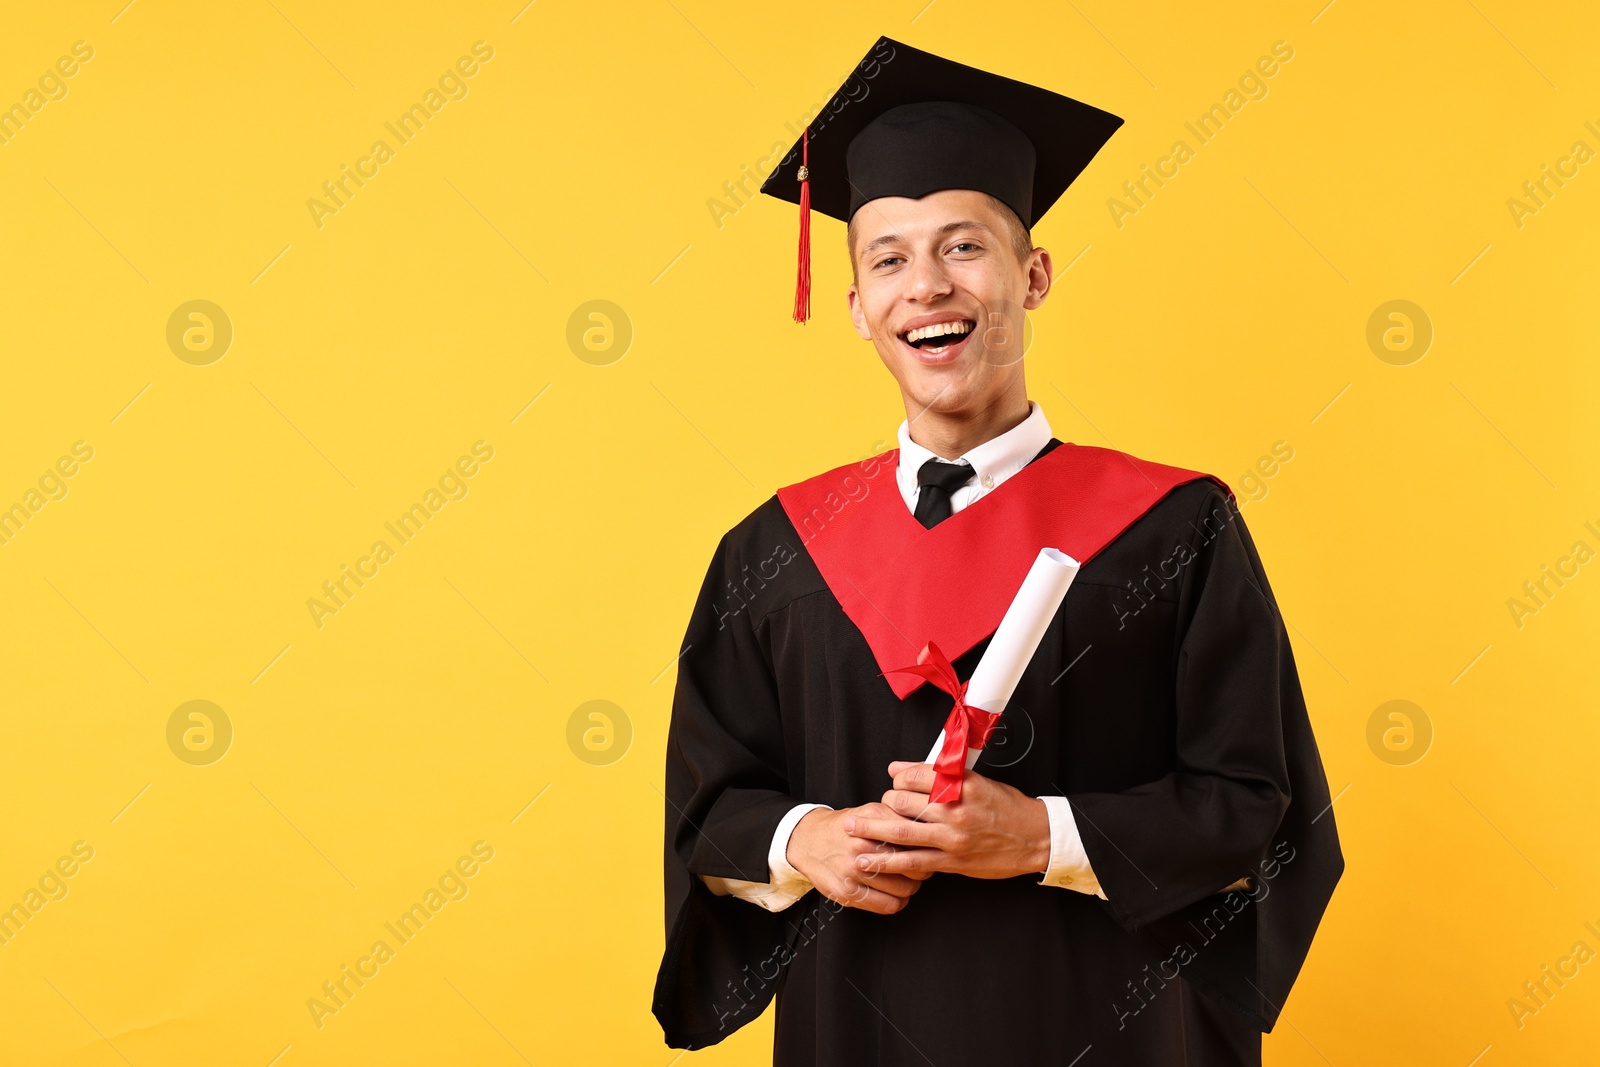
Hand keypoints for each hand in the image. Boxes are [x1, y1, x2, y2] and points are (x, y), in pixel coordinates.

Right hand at [786, 803, 931, 914]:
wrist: (806, 840)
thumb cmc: (844, 828)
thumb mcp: (870, 813)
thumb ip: (897, 819)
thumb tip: (927, 831)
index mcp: (872, 821)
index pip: (915, 839)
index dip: (926, 847)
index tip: (926, 851)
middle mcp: (862, 844)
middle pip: (914, 866)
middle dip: (921, 869)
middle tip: (919, 868)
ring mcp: (854, 870)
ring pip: (904, 889)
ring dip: (910, 888)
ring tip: (905, 881)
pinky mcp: (847, 892)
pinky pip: (887, 906)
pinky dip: (896, 902)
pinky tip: (892, 894)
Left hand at [846, 761, 1050, 880]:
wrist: (1036, 838)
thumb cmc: (1009, 808)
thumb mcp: (980, 781)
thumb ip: (947, 776)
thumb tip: (911, 769)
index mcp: (961, 784)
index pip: (916, 774)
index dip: (899, 775)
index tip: (893, 777)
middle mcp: (954, 809)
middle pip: (903, 801)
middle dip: (884, 802)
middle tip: (876, 804)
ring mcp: (952, 837)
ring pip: (901, 830)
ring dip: (871, 829)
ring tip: (850, 829)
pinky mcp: (952, 861)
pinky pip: (912, 861)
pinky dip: (887, 861)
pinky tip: (867, 860)